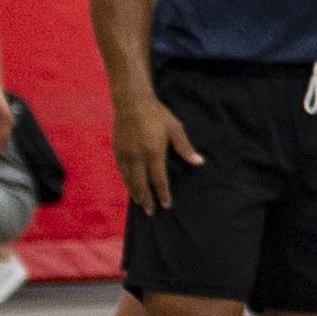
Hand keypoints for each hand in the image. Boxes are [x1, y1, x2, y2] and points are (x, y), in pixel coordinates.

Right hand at [117, 93, 200, 212]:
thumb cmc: (157, 115)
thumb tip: (199, 162)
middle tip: (151, 212)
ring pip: (129, 179)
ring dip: (135, 193)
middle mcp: (137, 157)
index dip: (163, 193)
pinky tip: (130, 185)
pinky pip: (121, 170)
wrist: (132, 103)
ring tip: (140, 203)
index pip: (158, 179)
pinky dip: (126, 181)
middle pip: (141, 184)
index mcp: (153, 153)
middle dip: (147, 199)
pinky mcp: (117, 150)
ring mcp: (125, 154)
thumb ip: (185, 148)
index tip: (166, 204)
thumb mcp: (175, 129)